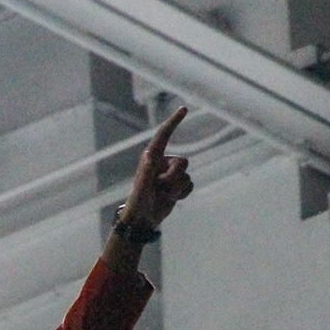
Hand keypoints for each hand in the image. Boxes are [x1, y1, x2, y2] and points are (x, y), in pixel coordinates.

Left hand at [118, 106, 193, 229]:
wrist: (142, 220)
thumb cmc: (138, 202)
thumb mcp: (142, 187)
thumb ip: (147, 171)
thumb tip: (150, 155)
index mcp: (152, 157)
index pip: (164, 135)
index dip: (174, 122)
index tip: (184, 109)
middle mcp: (162, 162)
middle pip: (183, 162)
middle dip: (174, 177)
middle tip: (159, 188)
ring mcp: (170, 174)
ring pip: (187, 176)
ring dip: (176, 189)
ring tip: (162, 195)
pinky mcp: (177, 185)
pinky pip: (190, 185)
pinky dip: (182, 194)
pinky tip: (171, 200)